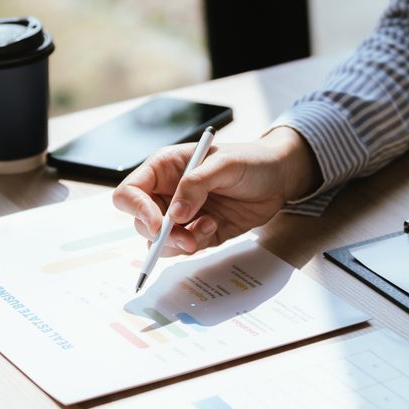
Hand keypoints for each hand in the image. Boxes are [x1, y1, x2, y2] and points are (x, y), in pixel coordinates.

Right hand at [112, 127, 319, 255]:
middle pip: (141, 222)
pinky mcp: (199, 232)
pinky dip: (196, 244)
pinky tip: (215, 226)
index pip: (129, 192)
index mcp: (163, 168)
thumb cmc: (250, 161)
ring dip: (179, 243)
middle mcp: (166, 193)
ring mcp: (182, 215)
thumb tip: (174, 215)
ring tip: (208, 227)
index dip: (137, 210)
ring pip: (160, 241)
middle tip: (187, 236)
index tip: (160, 224)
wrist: (279, 178)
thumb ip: (196, 185)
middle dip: (162, 234)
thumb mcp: (224, 164)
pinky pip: (185, 247)